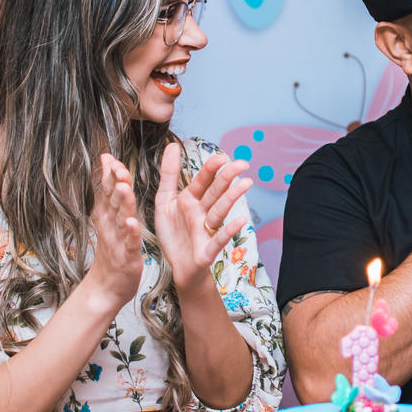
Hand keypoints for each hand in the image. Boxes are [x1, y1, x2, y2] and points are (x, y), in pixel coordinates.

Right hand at [85, 154, 144, 308]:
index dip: (108, 175)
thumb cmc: (111, 250)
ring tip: (124, 188)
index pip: (106, 191)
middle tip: (118, 167)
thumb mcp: (108, 218)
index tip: (110, 158)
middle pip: (112, 201)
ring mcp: (118, 241)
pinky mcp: (127, 256)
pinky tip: (133, 223)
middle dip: (114, 183)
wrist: (106, 287)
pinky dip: (132, 233)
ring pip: (120, 219)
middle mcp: (110, 226)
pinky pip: (130, 243)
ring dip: (122, 203)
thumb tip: (107, 162)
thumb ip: (109, 191)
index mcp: (107, 216)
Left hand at [155, 142, 252, 294]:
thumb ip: (169, 174)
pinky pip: (219, 239)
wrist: (174, 266)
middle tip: (242, 163)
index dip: (212, 168)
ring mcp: (206, 230)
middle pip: (216, 192)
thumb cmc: (173, 233)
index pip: (203, 180)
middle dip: (228, 177)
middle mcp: (201, 212)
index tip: (222, 156)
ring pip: (220, 210)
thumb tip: (173, 145)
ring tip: (246, 183)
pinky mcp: (208, 249)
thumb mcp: (164, 200)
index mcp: (191, 199)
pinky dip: (230, 230)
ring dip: (233, 197)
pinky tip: (241, 220)